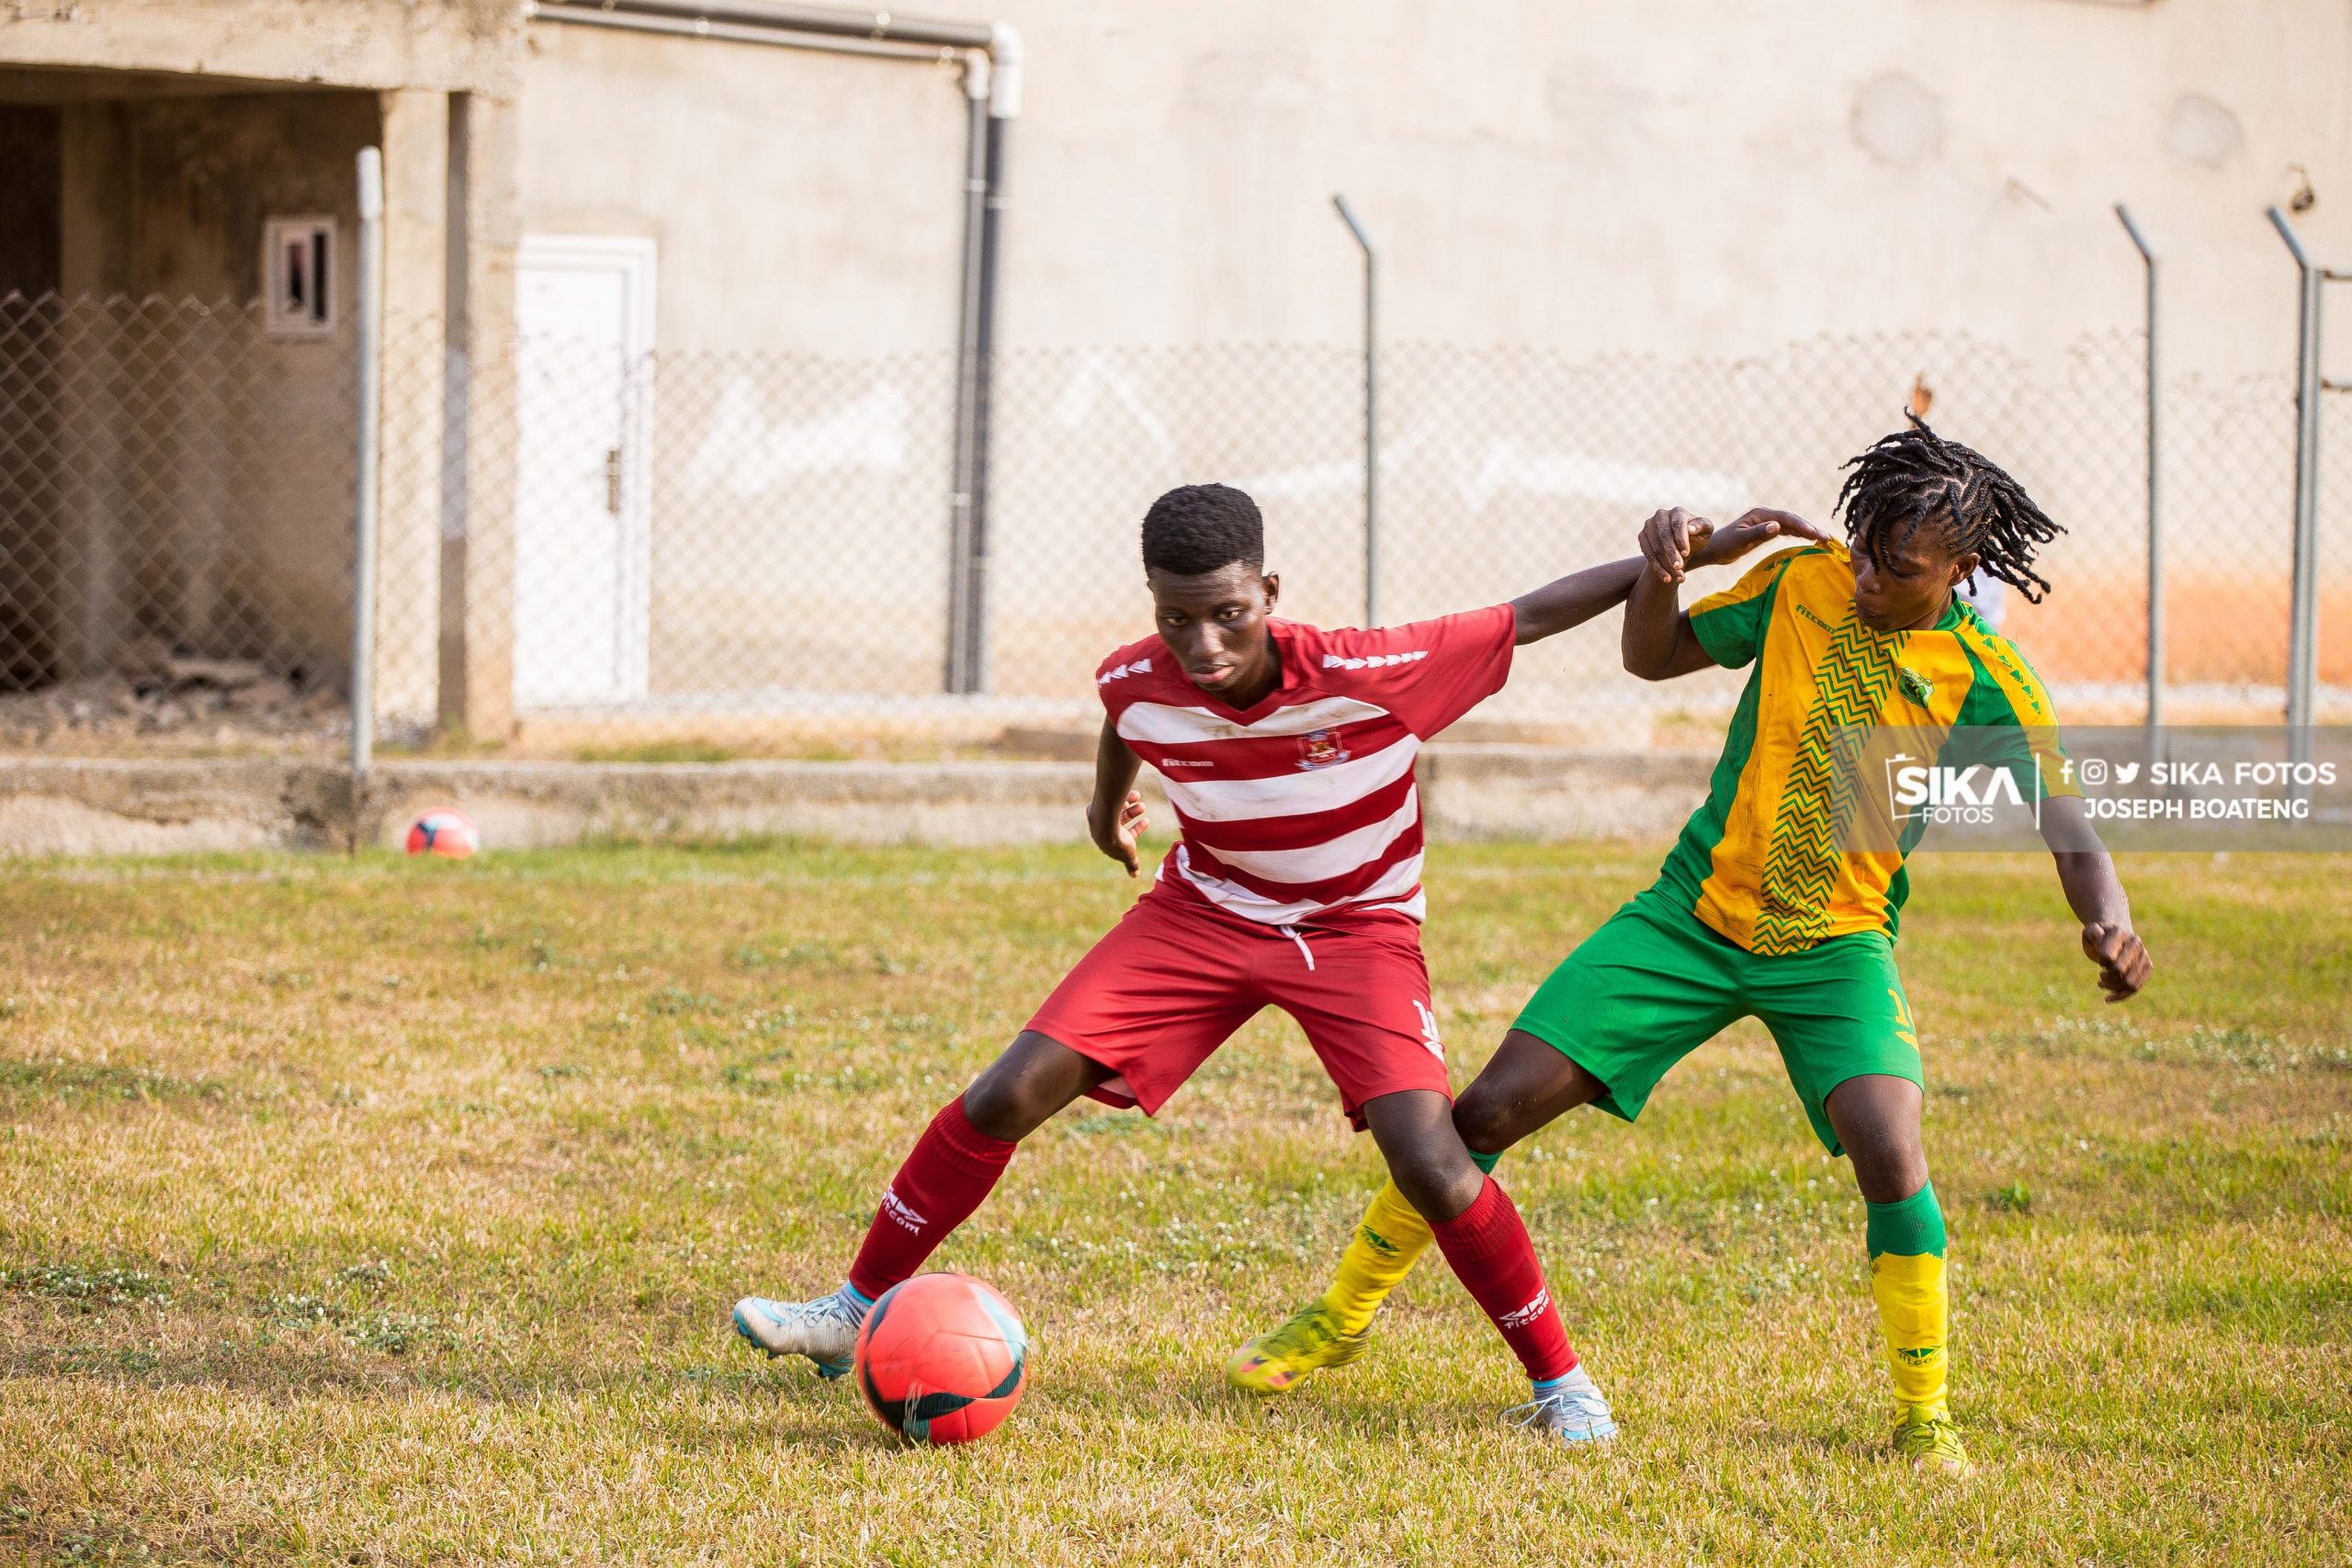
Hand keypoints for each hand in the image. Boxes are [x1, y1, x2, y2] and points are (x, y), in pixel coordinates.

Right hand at [1087, 788, 1149, 876]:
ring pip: (1115, 811)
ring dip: (1129, 804)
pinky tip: (1130, 796)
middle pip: (1120, 821)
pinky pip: (1108, 804)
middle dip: (1133, 813)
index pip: (1123, 837)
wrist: (1105, 824)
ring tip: (1138, 796)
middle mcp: (1100, 832)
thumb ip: (1131, 863)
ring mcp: (1096, 820)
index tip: (1148, 821)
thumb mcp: (1129, 854)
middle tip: (1143, 806)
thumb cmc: (1118, 840)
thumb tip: (1135, 875)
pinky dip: (1120, 799)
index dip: (1136, 829)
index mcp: (1108, 844)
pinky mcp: (1093, 810)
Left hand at [1690, 508, 1829, 569]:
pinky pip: (1786, 530)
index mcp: (1760, 514)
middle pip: (1792, 520)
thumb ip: (1758, 533)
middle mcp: (1765, 515)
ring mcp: (1766, 522)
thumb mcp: (1740, 540)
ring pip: (1791, 525)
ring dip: (1807, 531)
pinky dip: (1798, 534)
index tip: (1817, 534)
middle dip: (1810, 528)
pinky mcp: (1765, 530)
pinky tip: (1809, 539)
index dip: (1803, 525)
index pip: (1787, 519)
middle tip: (1828, 538)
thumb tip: (1777, 526)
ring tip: (1824, 539)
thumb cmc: (1723, 545)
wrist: (1711, 549)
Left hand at [2081, 921, 2151, 1002]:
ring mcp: (2143, 955)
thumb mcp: (2090, 932)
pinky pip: (2136, 987)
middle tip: (2101, 976)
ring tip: (2102, 983)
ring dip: (2112, 987)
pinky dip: (2121, 995)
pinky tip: (2108, 999)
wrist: (2114, 936)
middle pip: (2120, 970)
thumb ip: (2093, 933)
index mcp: (2119, 934)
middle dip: (2106, 977)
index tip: (2100, 961)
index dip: (2102, 962)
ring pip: (2129, 982)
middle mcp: (2135, 943)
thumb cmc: (2098, 937)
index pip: (2109, 957)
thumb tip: (2101, 940)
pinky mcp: (2147, 967)